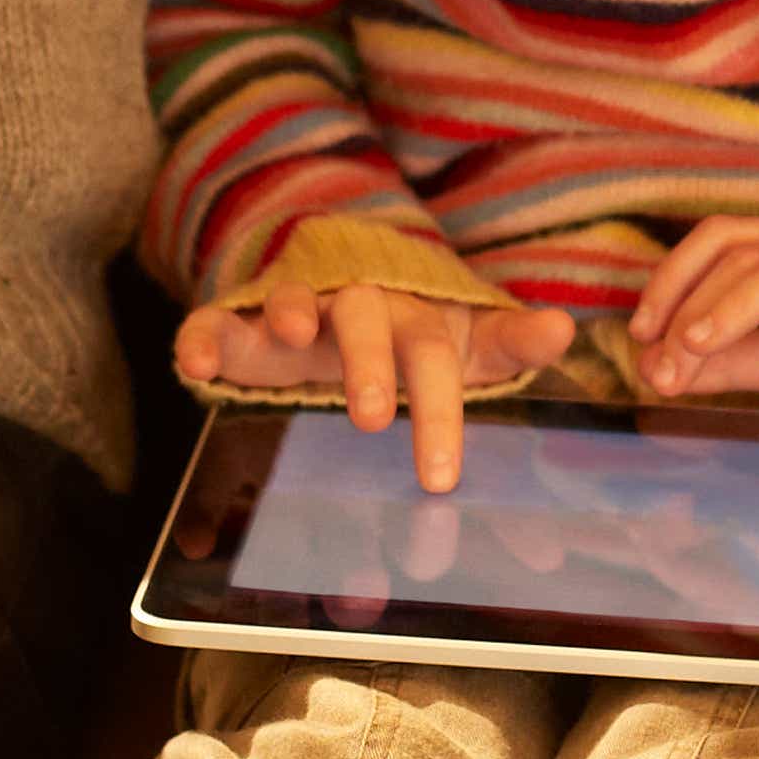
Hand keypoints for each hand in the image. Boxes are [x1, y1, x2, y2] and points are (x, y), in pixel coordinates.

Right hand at [174, 280, 575, 491]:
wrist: (349, 279)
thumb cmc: (416, 329)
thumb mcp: (469, 341)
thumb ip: (512, 343)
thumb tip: (564, 329)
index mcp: (416, 319)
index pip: (437, 357)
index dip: (440, 412)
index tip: (440, 478)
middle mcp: (359, 307)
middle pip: (369, 324)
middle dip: (370, 366)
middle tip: (374, 418)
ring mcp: (300, 308)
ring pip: (296, 300)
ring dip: (294, 312)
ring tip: (292, 335)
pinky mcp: (244, 321)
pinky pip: (219, 320)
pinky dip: (204, 335)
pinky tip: (195, 364)